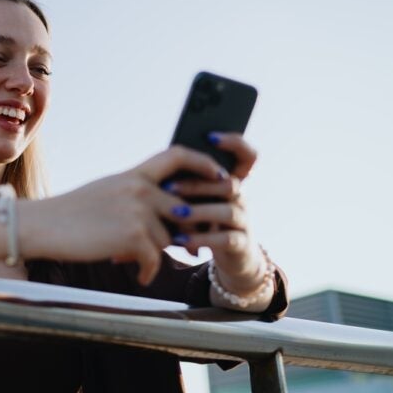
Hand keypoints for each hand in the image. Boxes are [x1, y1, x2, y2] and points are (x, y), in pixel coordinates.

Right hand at [24, 145, 226, 285]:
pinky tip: (139, 275)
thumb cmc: (71, 212)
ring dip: (156, 255)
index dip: (204, 164)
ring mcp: (137, 211)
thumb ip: (137, 194)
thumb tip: (169, 210)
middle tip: (192, 249)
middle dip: (188, 232)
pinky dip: (147, 271)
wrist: (42, 225)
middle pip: (183, 210)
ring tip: (141, 263)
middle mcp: (140, 188)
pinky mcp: (133, 236)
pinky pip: (155, 259)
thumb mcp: (107, 191)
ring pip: (168, 239)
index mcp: (134, 174)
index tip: (219, 176)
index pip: (178, 155)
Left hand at [163, 134, 271, 308]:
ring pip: (228, 210)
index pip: (246, 155)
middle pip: (228, 183)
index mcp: (227, 181)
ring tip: (174, 214)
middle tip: (168, 188)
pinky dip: (203, 239)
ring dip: (198, 211)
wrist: (221, 255)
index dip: (235, 143)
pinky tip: (181, 241)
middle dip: (197, 184)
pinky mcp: (241, 244)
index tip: (210, 136)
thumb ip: (178, 183)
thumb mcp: (189, 200)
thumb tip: (145, 168)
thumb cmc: (198, 220)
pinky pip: (226, 239)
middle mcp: (239, 197)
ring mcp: (243, 220)